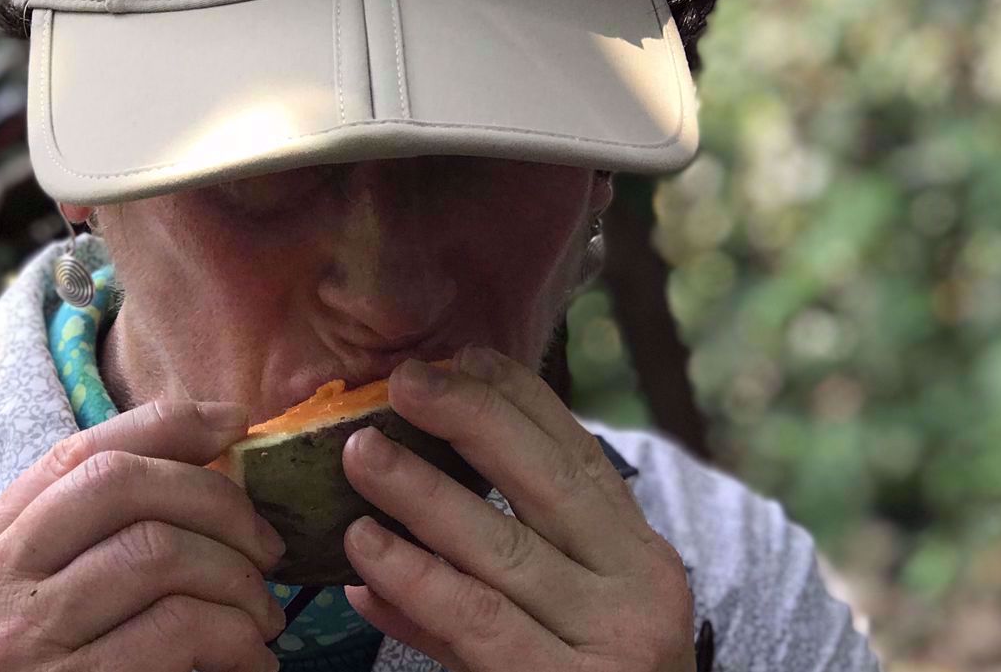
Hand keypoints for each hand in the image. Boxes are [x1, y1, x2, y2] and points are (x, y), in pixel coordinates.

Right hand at [0, 400, 288, 671]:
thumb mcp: (11, 620)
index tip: (233, 424)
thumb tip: (194, 480)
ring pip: (158, 553)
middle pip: (120, 484)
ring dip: (237, 579)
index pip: (76, 455)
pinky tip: (249, 665)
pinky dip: (234, 641)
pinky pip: (176, 633)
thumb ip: (74, 556)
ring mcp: (18, 643)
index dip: (166, 426)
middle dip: (216, 498)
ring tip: (261, 620)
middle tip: (265, 545)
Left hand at [341, 348, 697, 671]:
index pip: (579, 456)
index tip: (455, 356)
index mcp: (643, 557)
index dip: (516, 399)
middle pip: (547, 485)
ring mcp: (611, 647)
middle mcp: (641, 592)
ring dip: (422, 502)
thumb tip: (403, 503)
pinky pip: (476, 629)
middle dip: (470, 423)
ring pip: (501, 556)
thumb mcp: (559, 620)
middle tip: (398, 385)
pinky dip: (416, 590)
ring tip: (357, 464)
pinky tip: (363, 566)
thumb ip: (492, 567)